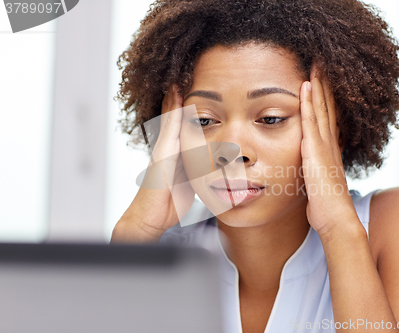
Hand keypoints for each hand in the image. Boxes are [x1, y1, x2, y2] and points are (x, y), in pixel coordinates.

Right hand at [111, 84, 194, 242]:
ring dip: (177, 95)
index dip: (193, 106)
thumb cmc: (169, 202)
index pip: (186, 123)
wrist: (151, 218)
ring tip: (183, 74)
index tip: (204, 87)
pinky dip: (173, 109)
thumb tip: (216, 165)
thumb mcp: (191, 181)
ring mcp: (164, 148)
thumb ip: (199, 168)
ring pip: (172, 115)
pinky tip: (177, 93)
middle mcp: (169, 146)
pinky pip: (169, 126)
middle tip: (191, 71)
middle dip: (184, 94)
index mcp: (178, 152)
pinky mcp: (161, 153)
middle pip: (177, 114)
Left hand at [299, 64, 358, 235]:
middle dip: (325, 84)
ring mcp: (324, 145)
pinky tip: (306, 86)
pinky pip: (311, 121)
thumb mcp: (319, 182)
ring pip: (321, 108)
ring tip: (316, 64)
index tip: (321, 80)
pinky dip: (309, 102)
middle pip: (327, 106)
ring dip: (318, 85)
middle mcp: (329, 143)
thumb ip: (314, 170)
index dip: (325, 98)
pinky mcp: (316, 151)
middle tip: (322, 62)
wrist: (336, 218)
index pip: (327, 117)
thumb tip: (308, 169)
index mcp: (329, 149)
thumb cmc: (326, 205)